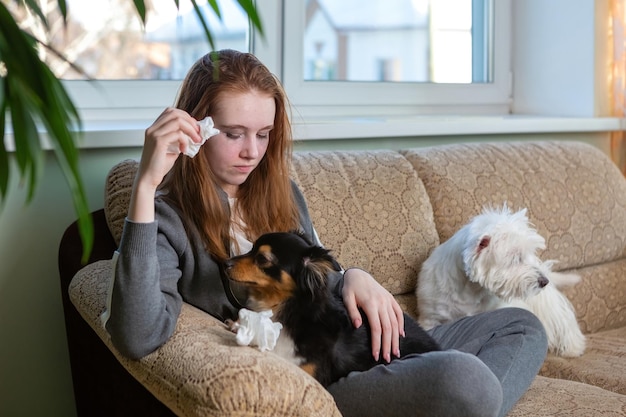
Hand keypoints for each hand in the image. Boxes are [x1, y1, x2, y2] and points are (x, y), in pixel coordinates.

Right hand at [128, 107, 201, 222]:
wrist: (148, 179)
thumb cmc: (159, 165)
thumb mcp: (172, 148)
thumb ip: (179, 139)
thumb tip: (195, 133)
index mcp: (154, 128)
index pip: (170, 112)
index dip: (185, 116)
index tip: (195, 128)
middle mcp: (152, 128)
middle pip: (175, 113)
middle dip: (190, 121)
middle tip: (198, 133)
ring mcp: (154, 134)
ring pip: (177, 121)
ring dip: (191, 130)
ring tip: (196, 141)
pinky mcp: (158, 142)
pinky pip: (177, 134)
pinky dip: (185, 140)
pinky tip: (184, 150)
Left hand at [342, 268, 404, 362]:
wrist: (359, 274)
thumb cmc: (351, 288)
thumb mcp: (347, 298)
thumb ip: (352, 312)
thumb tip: (357, 326)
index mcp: (371, 304)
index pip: (376, 328)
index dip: (377, 343)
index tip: (376, 355)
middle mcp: (382, 303)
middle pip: (388, 328)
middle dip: (388, 345)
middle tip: (387, 359)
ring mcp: (388, 301)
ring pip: (395, 322)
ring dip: (396, 339)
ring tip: (396, 352)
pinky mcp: (391, 299)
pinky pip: (399, 313)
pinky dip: (401, 325)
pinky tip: (401, 336)